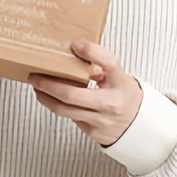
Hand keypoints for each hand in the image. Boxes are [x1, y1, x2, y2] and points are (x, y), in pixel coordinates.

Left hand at [27, 40, 143, 147]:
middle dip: (48, 84)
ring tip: (37, 87)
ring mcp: (100, 121)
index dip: (92, 52)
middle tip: (35, 76)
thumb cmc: (127, 97)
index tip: (76, 44)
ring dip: (46, 97)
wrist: (141, 127)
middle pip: (72, 94)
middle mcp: (111, 104)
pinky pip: (70, 118)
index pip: (108, 63)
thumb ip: (101, 65)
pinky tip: (51, 98)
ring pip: (65, 110)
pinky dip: (58, 106)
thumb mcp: (120, 76)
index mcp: (121, 84)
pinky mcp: (92, 132)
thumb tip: (77, 50)